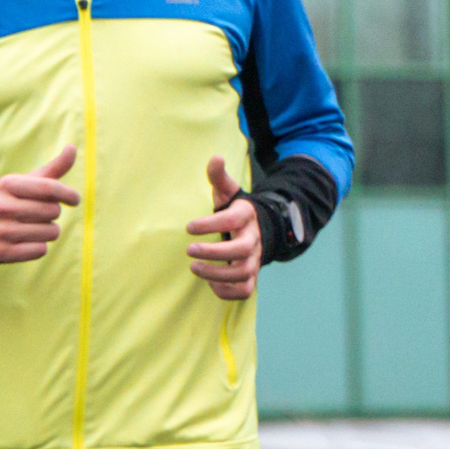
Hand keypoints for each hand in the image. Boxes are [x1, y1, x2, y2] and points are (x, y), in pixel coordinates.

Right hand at [0, 145, 79, 263]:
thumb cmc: (15, 199)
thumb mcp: (30, 182)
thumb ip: (54, 168)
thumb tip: (72, 147)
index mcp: (7, 185)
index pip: (50, 188)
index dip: (69, 194)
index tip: (75, 200)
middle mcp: (0, 207)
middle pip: (53, 212)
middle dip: (54, 213)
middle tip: (40, 214)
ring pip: (50, 232)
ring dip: (49, 231)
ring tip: (33, 227)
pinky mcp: (1, 252)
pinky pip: (40, 250)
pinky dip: (40, 247)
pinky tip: (26, 241)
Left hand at [185, 155, 260, 301]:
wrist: (260, 231)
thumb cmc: (235, 211)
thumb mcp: (228, 192)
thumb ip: (218, 177)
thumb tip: (216, 157)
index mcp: (246, 217)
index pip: (233, 219)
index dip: (210, 224)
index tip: (189, 227)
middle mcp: (253, 239)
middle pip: (241, 249)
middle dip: (214, 252)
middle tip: (189, 250)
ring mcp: (254, 259)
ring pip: (243, 272)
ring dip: (216, 273)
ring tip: (193, 267)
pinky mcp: (251, 276)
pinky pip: (244, 290)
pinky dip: (226, 291)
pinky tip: (210, 282)